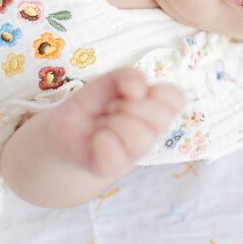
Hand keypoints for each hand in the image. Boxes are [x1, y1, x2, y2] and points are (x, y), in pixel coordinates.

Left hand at [44, 67, 185, 177]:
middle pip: (160, 116)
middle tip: (111, 107)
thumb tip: (138, 90)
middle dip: (129, 105)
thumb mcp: (110, 81)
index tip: (132, 92)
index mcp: (155, 108)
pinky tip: (96, 139)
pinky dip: (101, 140)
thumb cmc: (95, 104)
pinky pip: (115, 153)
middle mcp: (151, 131)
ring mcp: (134, 152)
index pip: (176, 99)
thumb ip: (127, 75)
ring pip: (141, 137)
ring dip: (115, 122)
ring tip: (103, 123)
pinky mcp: (113, 167)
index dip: (157, 92)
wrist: (66, 129)